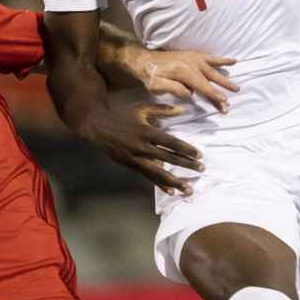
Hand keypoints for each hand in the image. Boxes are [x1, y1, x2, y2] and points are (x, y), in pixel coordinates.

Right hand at [82, 101, 202, 196]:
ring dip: (175, 181)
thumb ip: (162, 110)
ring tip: (188, 189)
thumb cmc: (121, 115)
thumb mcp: (142, 108)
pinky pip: (148, 177)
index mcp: (146, 132)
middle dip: (186, 165)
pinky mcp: (131, 166)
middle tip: (202, 169)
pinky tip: (171, 191)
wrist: (97, 127)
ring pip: (159, 173)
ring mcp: (136, 159)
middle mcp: (142, 147)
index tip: (199, 154)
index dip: (186, 149)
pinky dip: (160, 184)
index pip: (171, 142)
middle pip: (168, 158)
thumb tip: (182, 110)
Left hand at [130, 48, 238, 112]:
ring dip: (225, 79)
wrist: (143, 59)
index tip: (224, 104)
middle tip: (230, 102)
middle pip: (211, 80)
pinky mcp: (193, 55)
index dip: (214, 96)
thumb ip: (174, 89)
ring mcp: (193, 58)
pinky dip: (222, 59)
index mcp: (183, 72)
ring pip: (213, 70)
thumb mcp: (156, 86)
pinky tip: (233, 61)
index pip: (203, 87)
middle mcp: (191, 64)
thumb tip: (191, 95)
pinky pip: (211, 57)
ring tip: (236, 87)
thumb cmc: (149, 75)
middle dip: (222, 92)